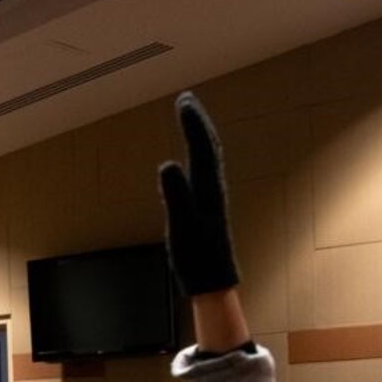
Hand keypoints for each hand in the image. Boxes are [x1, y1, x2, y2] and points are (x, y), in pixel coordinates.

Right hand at [157, 92, 240, 296]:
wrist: (214, 282)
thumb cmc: (197, 259)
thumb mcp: (182, 227)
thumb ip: (175, 195)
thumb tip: (168, 164)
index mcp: (207, 189)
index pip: (201, 147)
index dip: (192, 123)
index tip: (183, 101)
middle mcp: (213, 188)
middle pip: (209, 146)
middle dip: (198, 122)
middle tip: (186, 99)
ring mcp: (212, 197)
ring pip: (209, 157)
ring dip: (200, 135)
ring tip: (190, 118)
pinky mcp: (209, 207)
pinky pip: (205, 170)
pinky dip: (200, 153)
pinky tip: (194, 158)